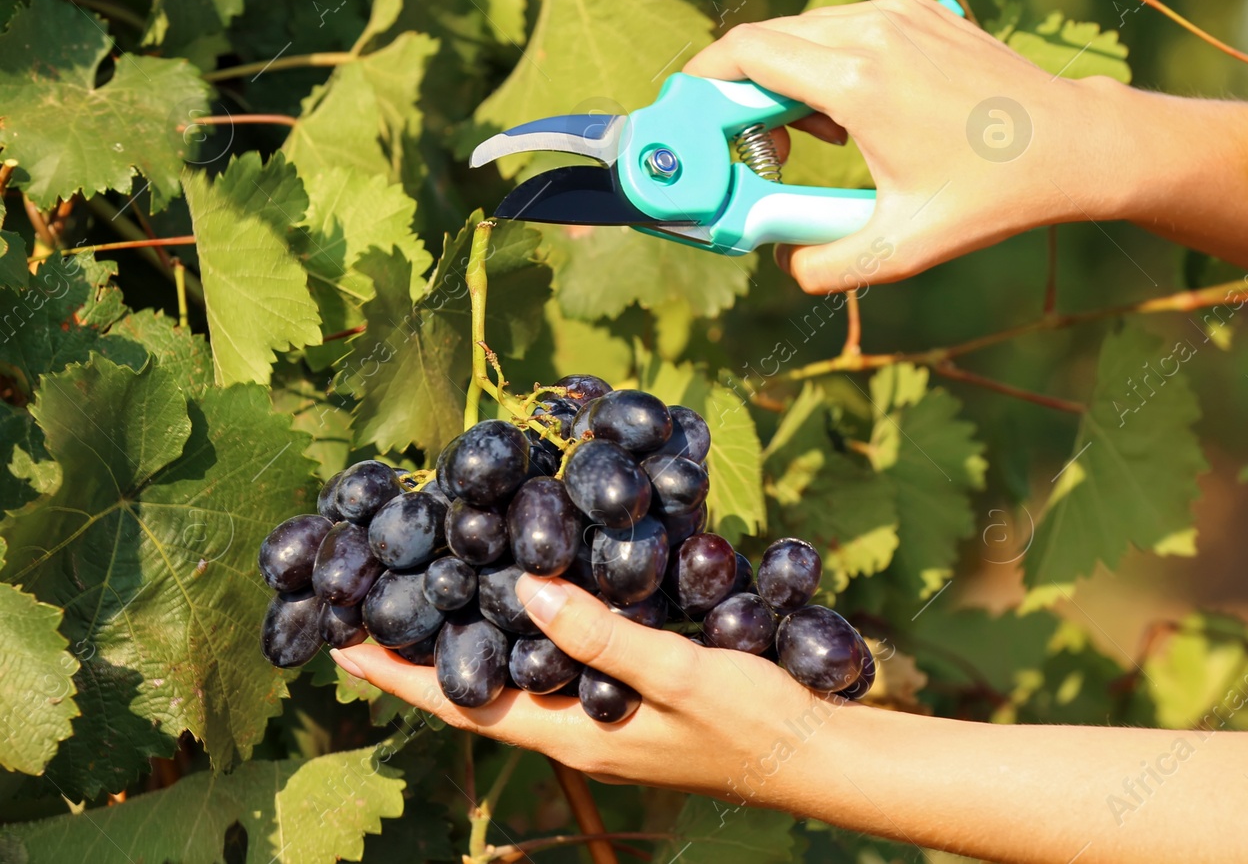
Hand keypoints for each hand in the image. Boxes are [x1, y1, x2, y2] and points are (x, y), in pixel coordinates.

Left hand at [329, 575, 847, 798]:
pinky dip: (526, 631)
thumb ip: (605, 637)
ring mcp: (599, 716)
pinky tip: (528, 595)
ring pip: (514, 676)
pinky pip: (556, 663)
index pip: (464, 705)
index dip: (401, 676)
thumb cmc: (752, 719)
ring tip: (430, 591)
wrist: (812, 752)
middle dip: (422, 653)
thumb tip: (529, 589)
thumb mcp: (682, 673)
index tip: (340, 644)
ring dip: (469, 639)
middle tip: (373, 603)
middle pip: (476, 690)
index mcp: (572, 734)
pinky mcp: (627, 698)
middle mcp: (573, 728)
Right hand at [684, 0, 1132, 293]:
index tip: (690, 116)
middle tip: (755, 150)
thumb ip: (826, 263)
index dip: (702, 81)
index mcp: (857, 82)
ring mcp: (899, 14)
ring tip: (818, 141)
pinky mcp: (920, 12)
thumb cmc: (993, 194)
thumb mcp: (903, 247)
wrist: (1073, 145)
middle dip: (742, 92)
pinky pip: (846, 28)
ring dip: (788, 80)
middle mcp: (872, 32)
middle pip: (766, 41)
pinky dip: (830, 63)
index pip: (745, 53)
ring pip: (805, 32)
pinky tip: (857, 116)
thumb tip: (785, 262)